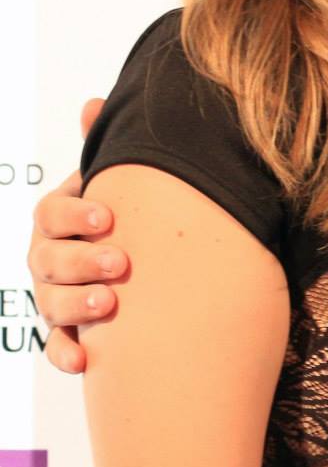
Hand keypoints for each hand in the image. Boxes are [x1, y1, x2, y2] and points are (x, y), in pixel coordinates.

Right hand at [27, 98, 120, 373]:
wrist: (139, 261)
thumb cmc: (123, 215)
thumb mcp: (114, 181)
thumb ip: (102, 147)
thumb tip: (93, 104)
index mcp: (58, 219)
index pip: (50, 214)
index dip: (75, 214)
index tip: (108, 217)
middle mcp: (49, 257)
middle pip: (49, 260)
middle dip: (82, 261)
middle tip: (120, 263)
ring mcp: (54, 294)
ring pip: (52, 302)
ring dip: (77, 305)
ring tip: (111, 304)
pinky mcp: (68, 330)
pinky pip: (58, 345)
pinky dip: (67, 354)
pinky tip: (84, 362)